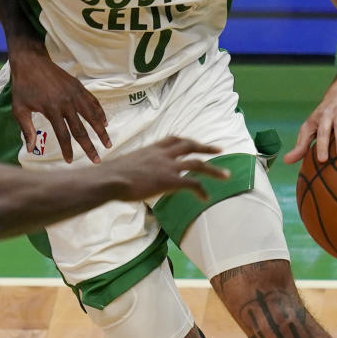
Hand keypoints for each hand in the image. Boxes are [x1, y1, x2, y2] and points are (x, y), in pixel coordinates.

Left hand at [9, 57, 109, 163]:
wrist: (31, 61)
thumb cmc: (23, 87)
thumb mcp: (19, 109)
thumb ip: (26, 129)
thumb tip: (31, 149)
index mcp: (52, 110)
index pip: (63, 135)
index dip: (67, 150)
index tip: (70, 161)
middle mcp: (66, 102)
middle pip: (81, 129)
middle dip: (89, 146)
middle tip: (96, 160)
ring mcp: (74, 93)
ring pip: (92, 115)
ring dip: (101, 130)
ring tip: (108, 143)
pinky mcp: (78, 86)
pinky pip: (92, 101)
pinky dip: (100, 112)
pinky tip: (104, 122)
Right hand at [104, 137, 229, 200]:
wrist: (110, 179)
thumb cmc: (111, 175)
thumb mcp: (126, 165)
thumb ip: (135, 168)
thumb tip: (130, 177)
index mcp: (151, 149)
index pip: (173, 139)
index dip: (186, 140)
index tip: (194, 142)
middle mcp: (162, 154)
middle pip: (189, 145)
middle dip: (206, 148)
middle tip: (219, 149)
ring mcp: (167, 166)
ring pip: (197, 163)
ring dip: (213, 169)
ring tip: (226, 175)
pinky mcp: (169, 180)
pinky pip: (192, 184)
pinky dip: (201, 190)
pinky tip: (205, 198)